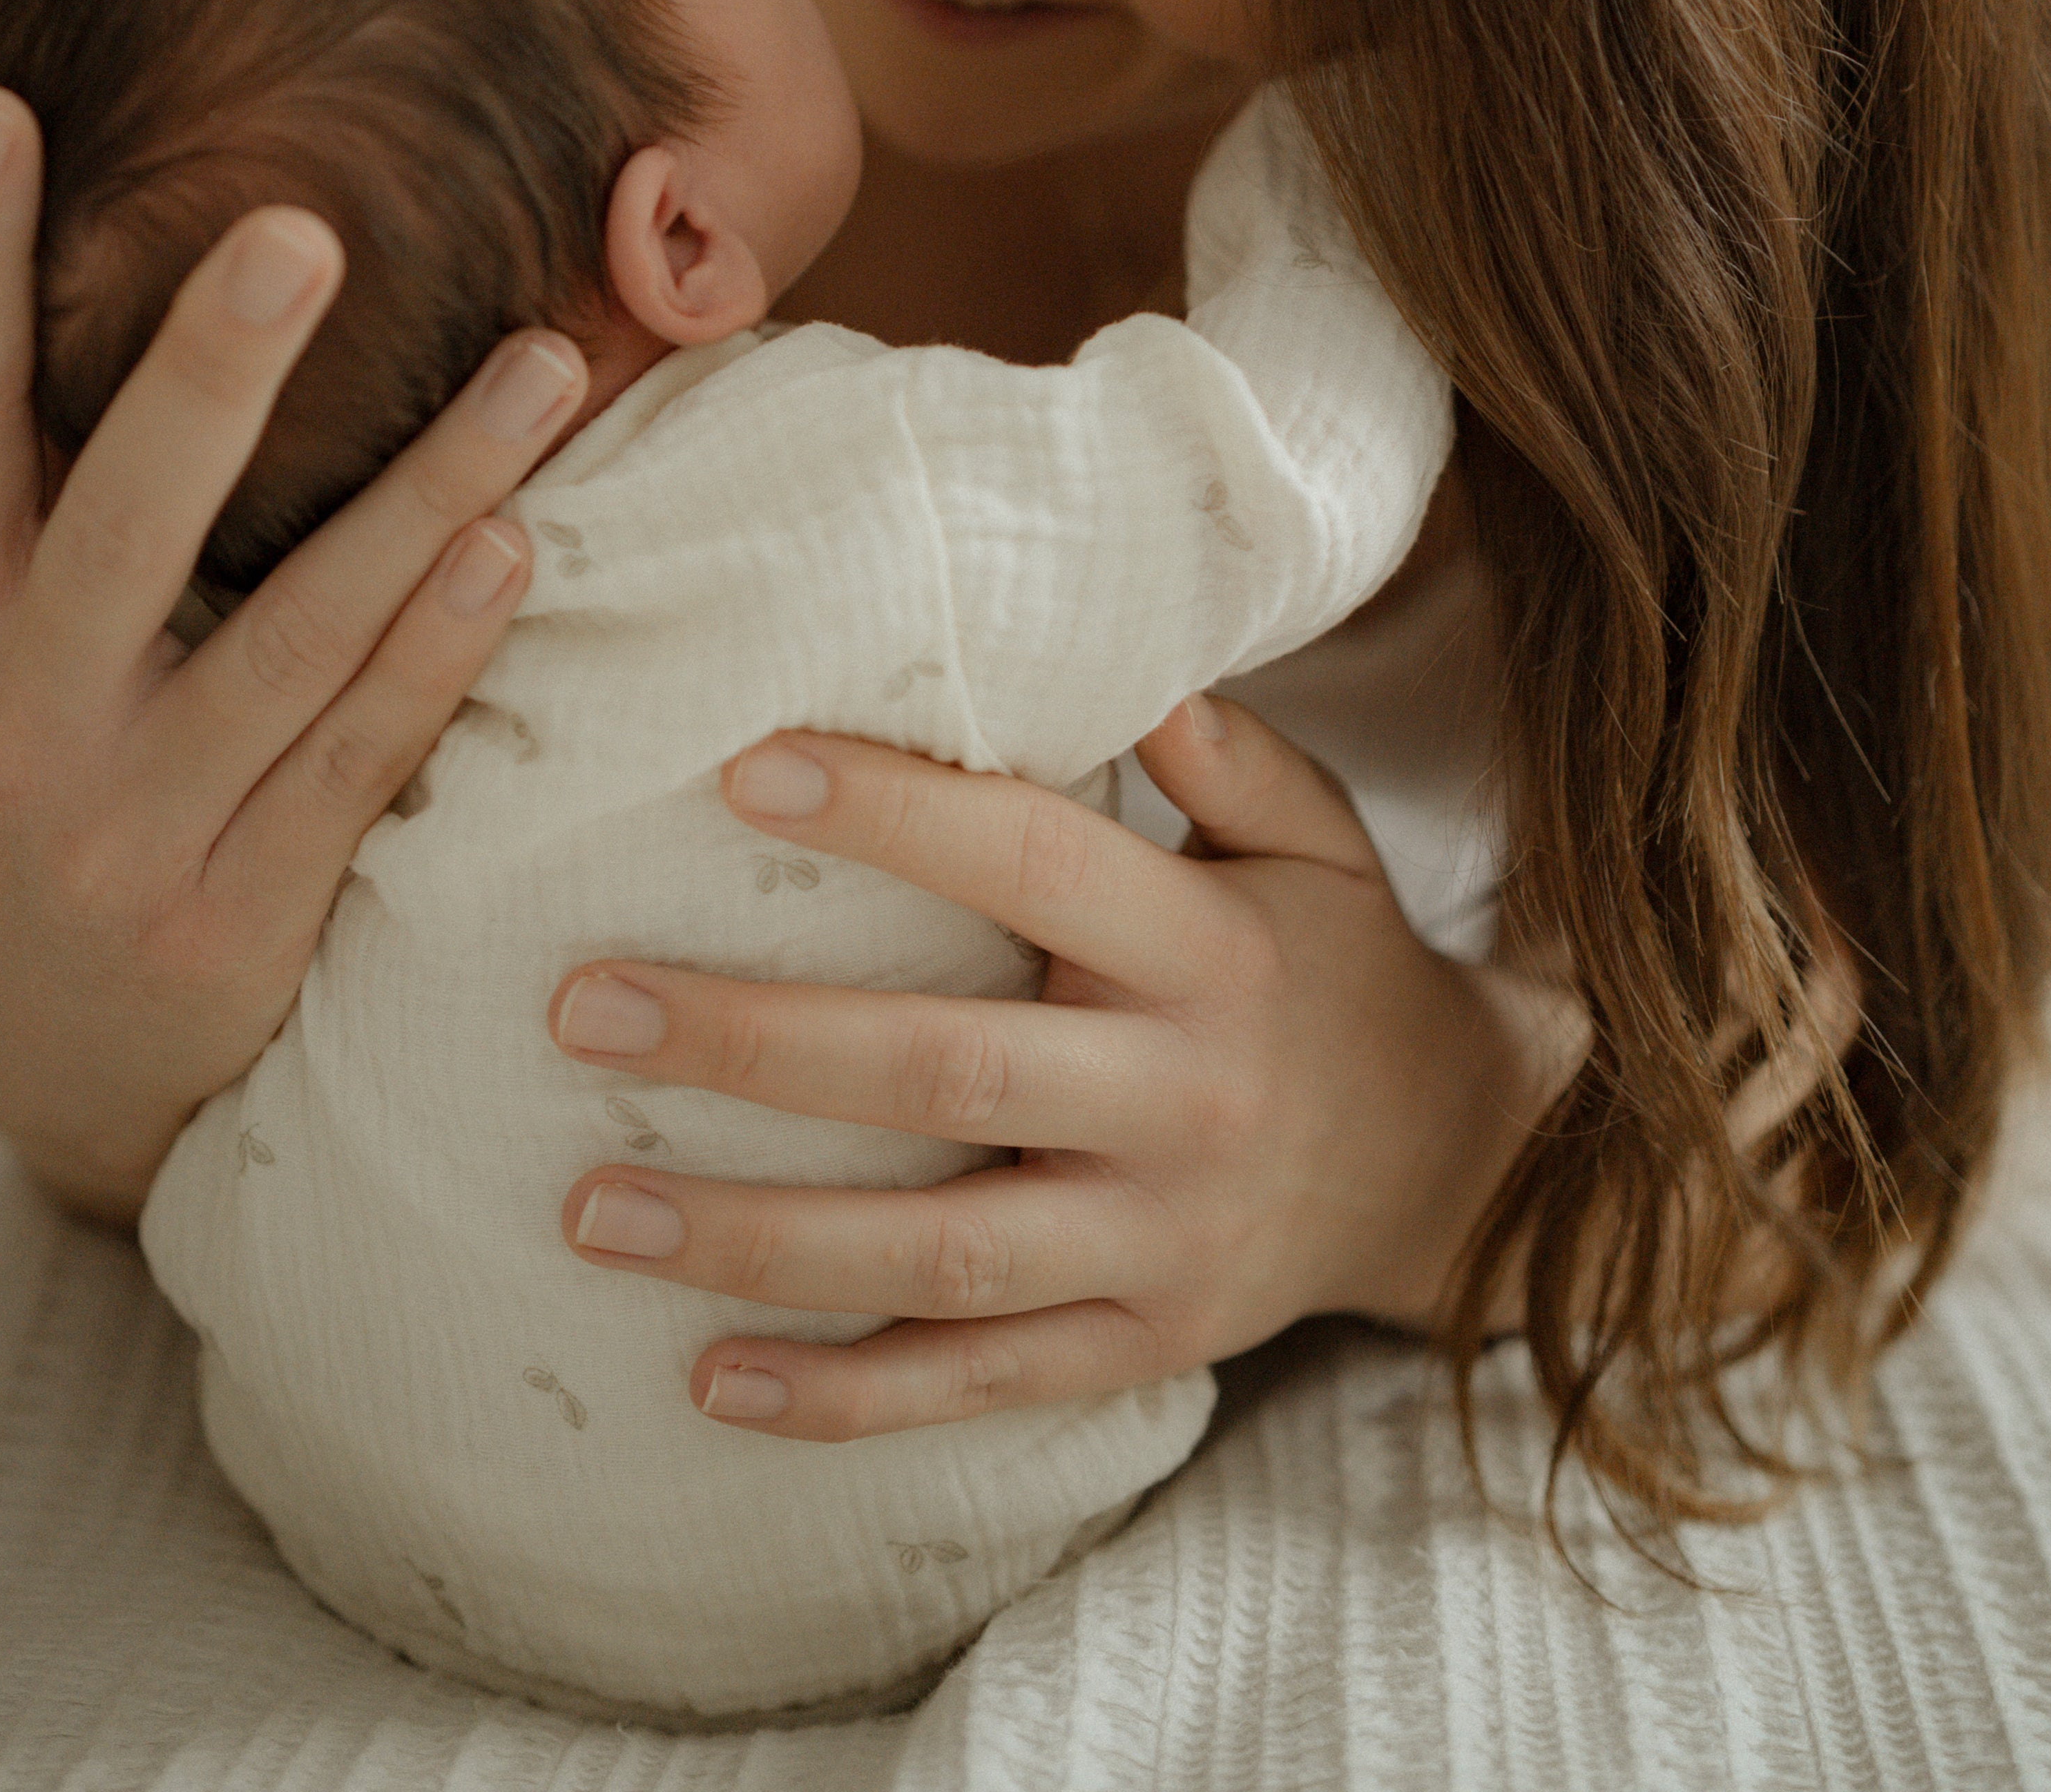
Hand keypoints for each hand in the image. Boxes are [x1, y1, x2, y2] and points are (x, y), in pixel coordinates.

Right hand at [0, 85, 587, 1220]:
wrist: (41, 1052)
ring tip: (539, 365)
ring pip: (290, 634)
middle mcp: (17, 713)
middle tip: (301, 225)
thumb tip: (166, 256)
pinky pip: (357, 756)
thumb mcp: (6, 641)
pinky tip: (515, 549)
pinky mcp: (235, 917)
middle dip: (212, 366)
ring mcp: (125, 824)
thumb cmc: (58, 766)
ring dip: (425, 492)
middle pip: (123, 511)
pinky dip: (439, 648)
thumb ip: (67, 488)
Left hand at [549, 696, 1567, 1438]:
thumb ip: (1226, 748)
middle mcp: (1182, 1101)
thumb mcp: (1318, 839)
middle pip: (943, 1075)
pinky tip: (704, 1379)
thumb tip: (1129, 654)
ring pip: (934, 1258)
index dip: (893, 813)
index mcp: (1211, 952)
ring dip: (752, 1238)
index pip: (1035, 861)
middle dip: (755, 1045)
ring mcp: (1159, 1245)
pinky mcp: (1139, 1349)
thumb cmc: (1336, 966)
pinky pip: (973, 1384)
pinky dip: (841, 1397)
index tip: (740, 766)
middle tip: (589, 1011)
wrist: (1461, 1168)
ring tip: (589, 1206)